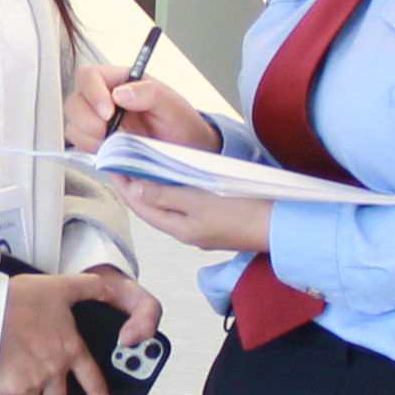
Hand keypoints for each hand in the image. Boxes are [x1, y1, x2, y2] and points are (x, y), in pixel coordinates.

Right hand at [0, 270, 138, 394]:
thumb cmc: (22, 298)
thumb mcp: (61, 286)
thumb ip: (89, 287)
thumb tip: (109, 288)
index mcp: (71, 349)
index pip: (94, 383)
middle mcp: (56, 369)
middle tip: (44, 383)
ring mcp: (34, 380)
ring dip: (35, 394)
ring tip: (25, 373)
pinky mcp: (12, 385)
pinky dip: (15, 389)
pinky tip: (9, 371)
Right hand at [70, 67, 217, 152]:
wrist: (186, 151)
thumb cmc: (181, 123)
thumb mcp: (172, 105)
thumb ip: (150, 93)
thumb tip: (120, 93)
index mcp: (119, 81)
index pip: (89, 76)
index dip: (92, 93)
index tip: (108, 113)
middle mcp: (104, 99)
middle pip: (74, 102)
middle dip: (86, 121)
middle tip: (107, 134)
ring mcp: (98, 123)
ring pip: (73, 126)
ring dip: (88, 139)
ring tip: (113, 144)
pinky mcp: (98, 144)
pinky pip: (81, 146)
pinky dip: (92, 151)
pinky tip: (111, 153)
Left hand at [119, 180, 274, 257]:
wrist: (282, 225)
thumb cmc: (243, 212)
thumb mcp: (199, 201)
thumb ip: (167, 195)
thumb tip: (137, 190)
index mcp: (180, 229)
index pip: (142, 207)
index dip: (124, 186)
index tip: (112, 165)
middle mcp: (187, 232)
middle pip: (153, 208)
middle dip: (136, 186)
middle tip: (124, 162)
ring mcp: (202, 228)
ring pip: (169, 206)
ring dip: (155, 188)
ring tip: (143, 166)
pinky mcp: (217, 221)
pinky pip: (186, 205)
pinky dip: (175, 190)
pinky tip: (175, 177)